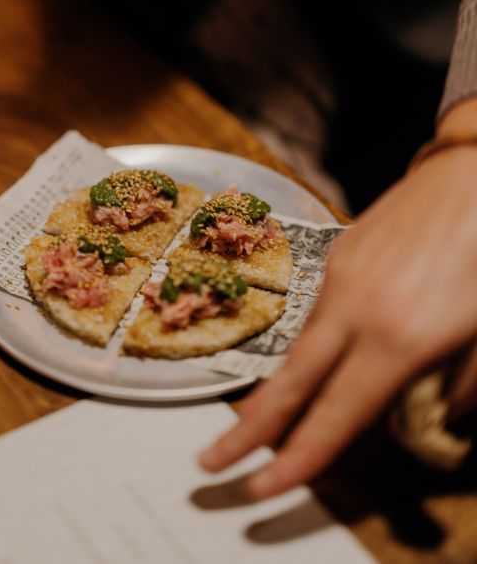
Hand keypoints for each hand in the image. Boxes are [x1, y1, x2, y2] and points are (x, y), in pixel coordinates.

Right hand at [199, 100, 476, 497]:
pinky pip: (319, 311)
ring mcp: (339, 276)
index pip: (337, 417)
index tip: (262, 488)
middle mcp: (354, 309)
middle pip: (290, 383)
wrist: (474, 172)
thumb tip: (424, 413)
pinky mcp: (337, 252)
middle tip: (210, 464)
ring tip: (268, 418)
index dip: (298, 459)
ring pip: (302, 346)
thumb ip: (455, 389)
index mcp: (398, 339)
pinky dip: (315, 344)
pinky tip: (325, 353)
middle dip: (248, 429)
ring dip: (284, 388)